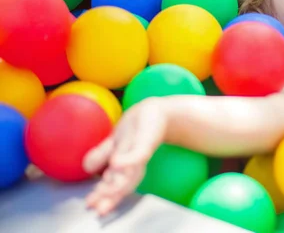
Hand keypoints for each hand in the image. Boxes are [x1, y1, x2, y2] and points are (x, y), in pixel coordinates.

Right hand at [83, 98, 167, 215]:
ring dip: (117, 184)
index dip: (103, 194)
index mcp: (125, 163)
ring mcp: (140, 151)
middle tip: (99, 208)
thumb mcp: (115, 140)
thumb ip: (102, 154)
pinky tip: (115, 163)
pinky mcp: (147, 141)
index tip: (91, 204)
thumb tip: (86, 168)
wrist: (160, 111)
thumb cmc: (138, 126)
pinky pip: (138, 152)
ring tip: (105, 193)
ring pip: (129, 173)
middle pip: (122, 182)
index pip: (112, 181)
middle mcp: (133, 161)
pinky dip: (128, 160)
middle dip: (111, 196)